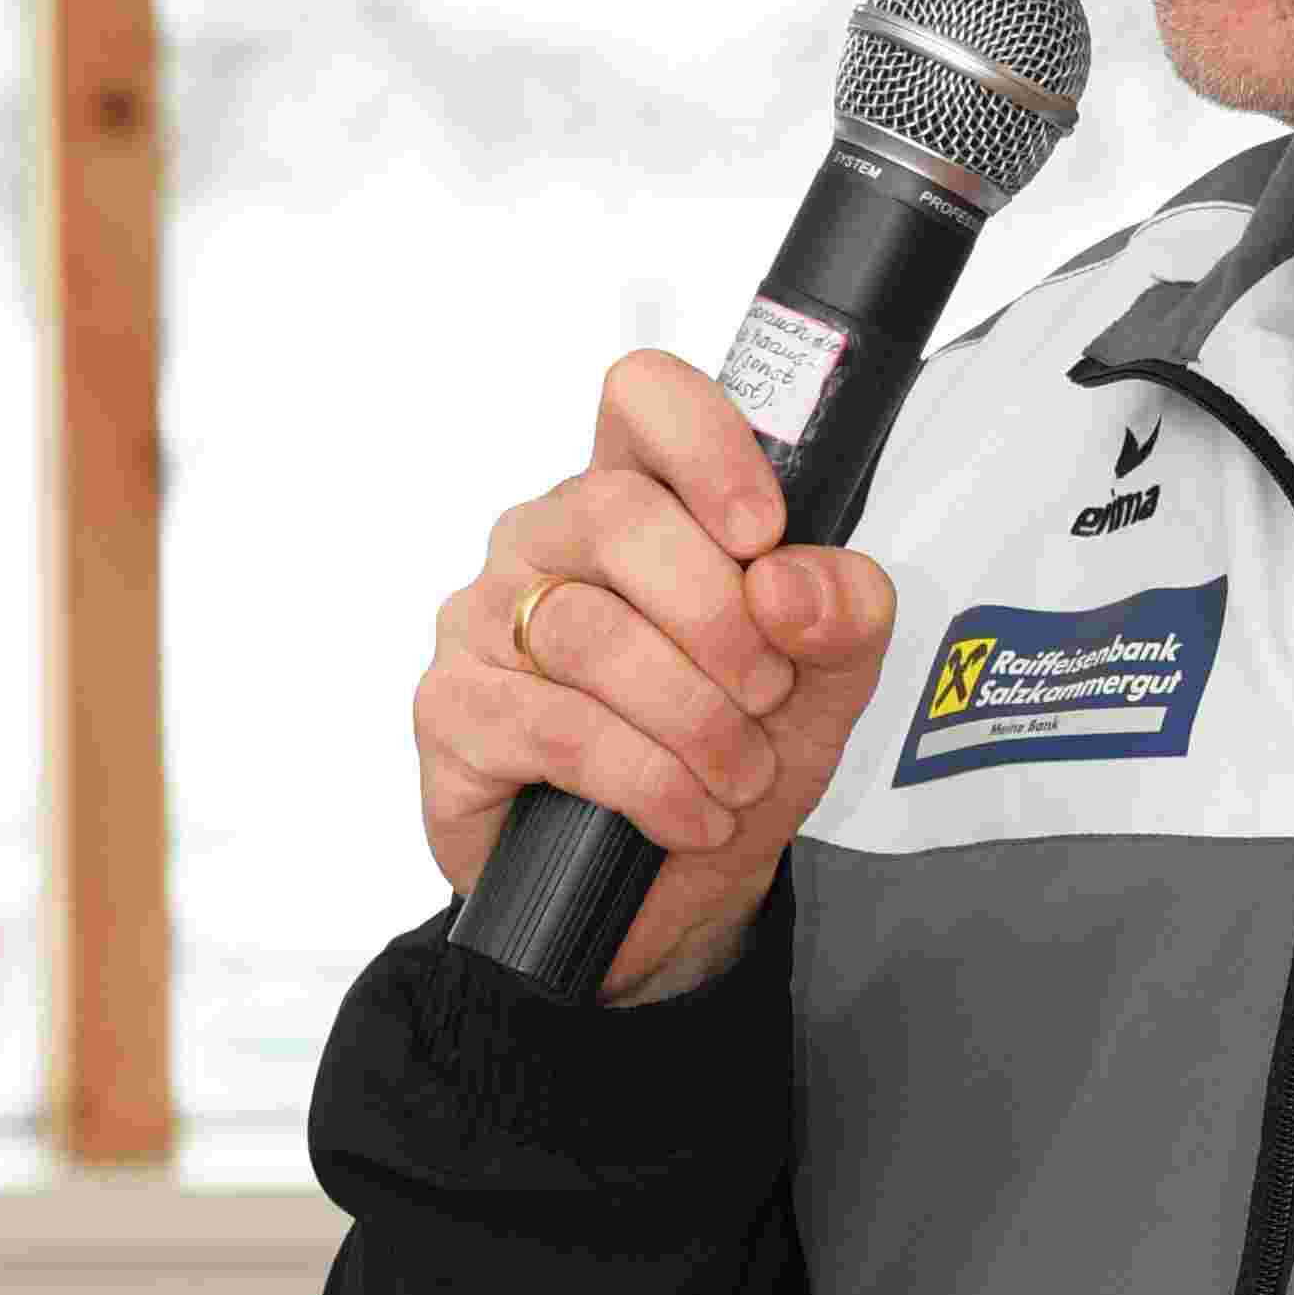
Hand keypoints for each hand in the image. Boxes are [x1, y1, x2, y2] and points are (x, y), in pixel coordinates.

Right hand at [416, 351, 900, 1002]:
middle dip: (720, 618)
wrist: (673, 895)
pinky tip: (690, 815)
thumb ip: (842, 612)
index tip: (764, 533)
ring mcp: (485, 621)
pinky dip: (649, 781)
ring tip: (738, 775)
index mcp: (635, 499)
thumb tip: (790, 584)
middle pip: (618, 514)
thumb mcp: (826, 684)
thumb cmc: (733, 757)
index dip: (706, 444)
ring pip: (591, 632)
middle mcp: (545, 541)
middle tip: (767, 694)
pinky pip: (557, 729)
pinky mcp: (451, 711)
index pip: (642, 399)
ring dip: (694, 718)